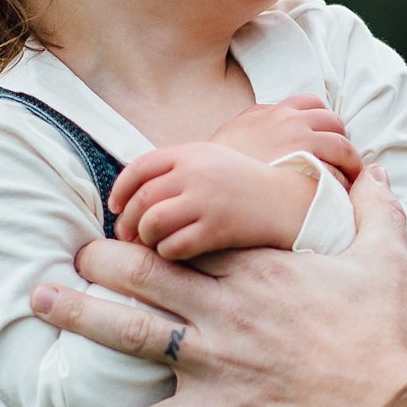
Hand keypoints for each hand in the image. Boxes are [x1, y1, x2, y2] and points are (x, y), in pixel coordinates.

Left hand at [31, 170, 406, 406]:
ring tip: (39, 300)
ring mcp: (215, 361)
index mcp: (260, 269)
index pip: (191, 233)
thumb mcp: (387, 260)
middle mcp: (226, 309)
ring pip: (131, 332)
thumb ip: (376, 211)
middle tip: (74, 254)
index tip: (133, 219)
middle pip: (146, 272)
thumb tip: (377, 172)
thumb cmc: (387, 336)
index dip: (157, 224)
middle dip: (102, 259)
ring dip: (80, 315)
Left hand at [108, 140, 316, 260]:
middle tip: (126, 236)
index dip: (120, 190)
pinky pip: (175, 245)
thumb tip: (135, 194)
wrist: (291, 201)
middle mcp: (196, 173)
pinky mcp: (219, 228)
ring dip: (145, 238)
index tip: (115, 207)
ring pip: (153, 223)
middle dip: (127, 220)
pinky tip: (173, 254)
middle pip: (142, 198)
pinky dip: (167, 253)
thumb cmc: (247, 185)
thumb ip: (177, 170)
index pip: (139, 168)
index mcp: (192, 152)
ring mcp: (207, 200)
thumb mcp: (213, 162)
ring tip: (150, 245)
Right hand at [211, 95, 363, 183]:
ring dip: (349, 162)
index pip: (311, 103)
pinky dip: (342, 182)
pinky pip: (337, 172)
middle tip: (342, 161)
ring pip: (342, 146)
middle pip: (333, 121)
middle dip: (340, 140)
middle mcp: (290, 121)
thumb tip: (264, 123)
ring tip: (349, 180)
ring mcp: (300, 142)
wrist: (208, 185)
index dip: (321, 121)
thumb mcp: (233, 135)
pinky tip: (338, 195)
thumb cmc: (217, 167)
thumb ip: (253, 125)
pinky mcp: (307, 167)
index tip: (324, 138)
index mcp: (272, 112)